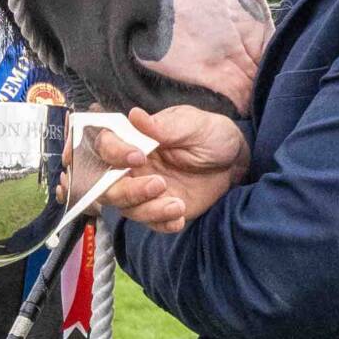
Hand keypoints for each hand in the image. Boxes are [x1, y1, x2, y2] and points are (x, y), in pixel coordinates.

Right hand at [92, 104, 249, 233]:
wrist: (234, 160)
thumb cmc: (210, 134)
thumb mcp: (192, 124)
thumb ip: (163, 125)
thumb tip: (135, 115)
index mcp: (132, 140)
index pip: (104, 146)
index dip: (114, 153)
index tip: (138, 156)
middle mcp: (130, 168)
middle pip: (106, 186)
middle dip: (127, 191)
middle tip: (159, 184)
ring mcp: (143, 191)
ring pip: (126, 208)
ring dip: (149, 209)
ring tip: (177, 204)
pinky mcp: (159, 209)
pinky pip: (150, 223)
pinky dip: (162, 223)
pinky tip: (179, 215)